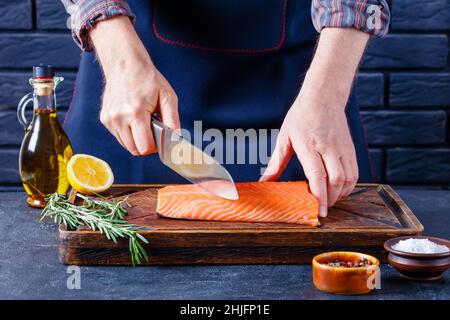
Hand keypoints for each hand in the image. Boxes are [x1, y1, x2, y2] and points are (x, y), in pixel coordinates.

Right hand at [100, 62, 178, 154]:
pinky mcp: (105, 118)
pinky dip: (128, 133)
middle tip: (153, 132)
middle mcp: (119, 118)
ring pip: (126, 145)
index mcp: (135, 112)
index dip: (155, 147)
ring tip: (143, 123)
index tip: (160, 140)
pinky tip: (134, 120)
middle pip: (134, 149)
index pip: (144, 147)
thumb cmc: (147, 78)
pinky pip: (119, 136)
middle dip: (146, 145)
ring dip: (136, 140)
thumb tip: (176, 138)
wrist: (124, 64)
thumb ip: (173, 119)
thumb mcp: (167, 96)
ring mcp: (110, 119)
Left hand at [260, 28, 368, 216]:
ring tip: (329, 201)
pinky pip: (355, 172)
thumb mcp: (284, 138)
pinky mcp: (351, 148)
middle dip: (330, 199)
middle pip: (336, 180)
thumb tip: (265, 181)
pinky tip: (338, 190)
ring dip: (340, 194)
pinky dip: (348, 186)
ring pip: (348, 179)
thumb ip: (276, 163)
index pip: (317, 175)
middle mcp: (329, 147)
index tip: (319, 211)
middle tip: (322, 209)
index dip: (319, 195)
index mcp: (309, 144)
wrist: (324, 97)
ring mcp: (343, 148)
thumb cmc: (301, 116)